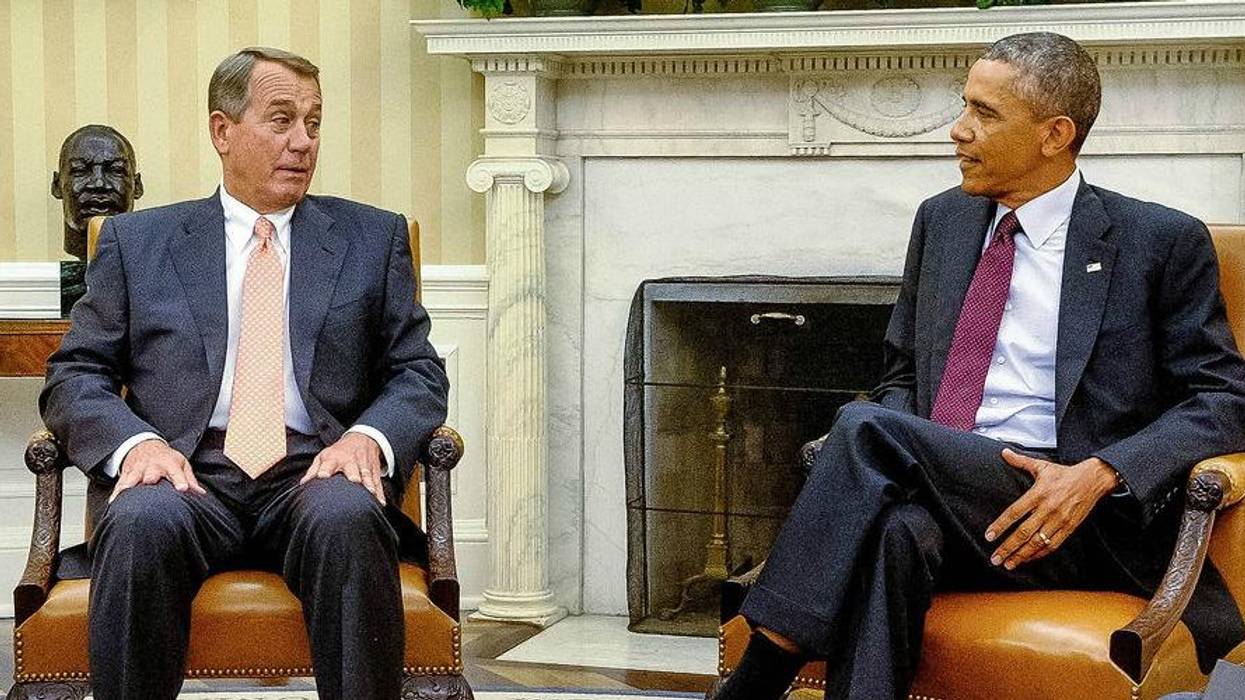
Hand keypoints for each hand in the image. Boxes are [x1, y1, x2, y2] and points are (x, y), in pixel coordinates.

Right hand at [111, 439, 206, 502]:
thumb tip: (201, 494)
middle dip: (150, 478)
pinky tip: (113, 503)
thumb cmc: (166, 458)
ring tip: (127, 497)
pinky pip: (120, 485)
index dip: (180, 480)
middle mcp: (152, 467)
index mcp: (169, 464)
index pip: (176, 473)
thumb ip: (190, 480)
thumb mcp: (181, 464)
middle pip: (151, 473)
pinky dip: (116, 493)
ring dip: (130, 486)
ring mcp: (138, 471)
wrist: (144, 445)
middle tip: (149, 483)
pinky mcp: (126, 475)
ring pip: (133, 479)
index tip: (183, 489)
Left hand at [300, 432, 385, 504]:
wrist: (362, 438)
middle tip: (354, 480)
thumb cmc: (338, 452)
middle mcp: (350, 461)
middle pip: (352, 467)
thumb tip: (303, 484)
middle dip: (353, 473)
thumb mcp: (324, 456)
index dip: (325, 469)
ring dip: (369, 483)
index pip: (329, 463)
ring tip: (371, 492)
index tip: (322, 476)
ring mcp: (364, 465)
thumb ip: (313, 470)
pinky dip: (380, 492)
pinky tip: (380, 502)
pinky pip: (377, 482)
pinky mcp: (374, 471)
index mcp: (334, 458)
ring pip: (367, 474)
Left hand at [985, 449, 1119, 569]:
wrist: (1093, 480)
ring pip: (1037, 542)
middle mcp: (1048, 509)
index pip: (1014, 512)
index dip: (1000, 526)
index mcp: (1038, 493)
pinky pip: (1052, 545)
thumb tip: (1003, 452)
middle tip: (995, 558)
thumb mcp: (1042, 465)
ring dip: (1021, 555)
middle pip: (1024, 532)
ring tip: (1008, 564)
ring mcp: (1059, 521)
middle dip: (1008, 547)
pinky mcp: (1069, 528)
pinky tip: (1027, 559)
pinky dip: (1039, 554)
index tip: (989, 536)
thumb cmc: (1064, 474)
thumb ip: (1020, 461)